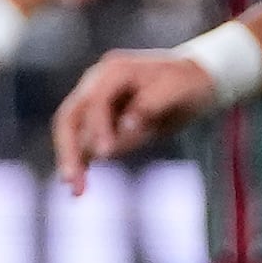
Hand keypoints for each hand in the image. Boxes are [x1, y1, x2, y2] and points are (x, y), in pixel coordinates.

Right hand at [51, 48, 211, 185]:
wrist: (192, 79)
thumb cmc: (186, 82)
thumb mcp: (176, 90)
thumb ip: (150, 106)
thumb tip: (125, 126)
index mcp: (114, 70)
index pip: (95, 101)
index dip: (97, 127)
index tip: (105, 154)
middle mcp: (96, 83)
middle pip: (70, 117)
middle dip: (68, 149)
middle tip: (71, 182)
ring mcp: (94, 102)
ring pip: (72, 133)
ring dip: (71, 160)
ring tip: (77, 191)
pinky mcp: (99, 121)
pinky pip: (83, 143)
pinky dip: (80, 162)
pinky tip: (80, 186)